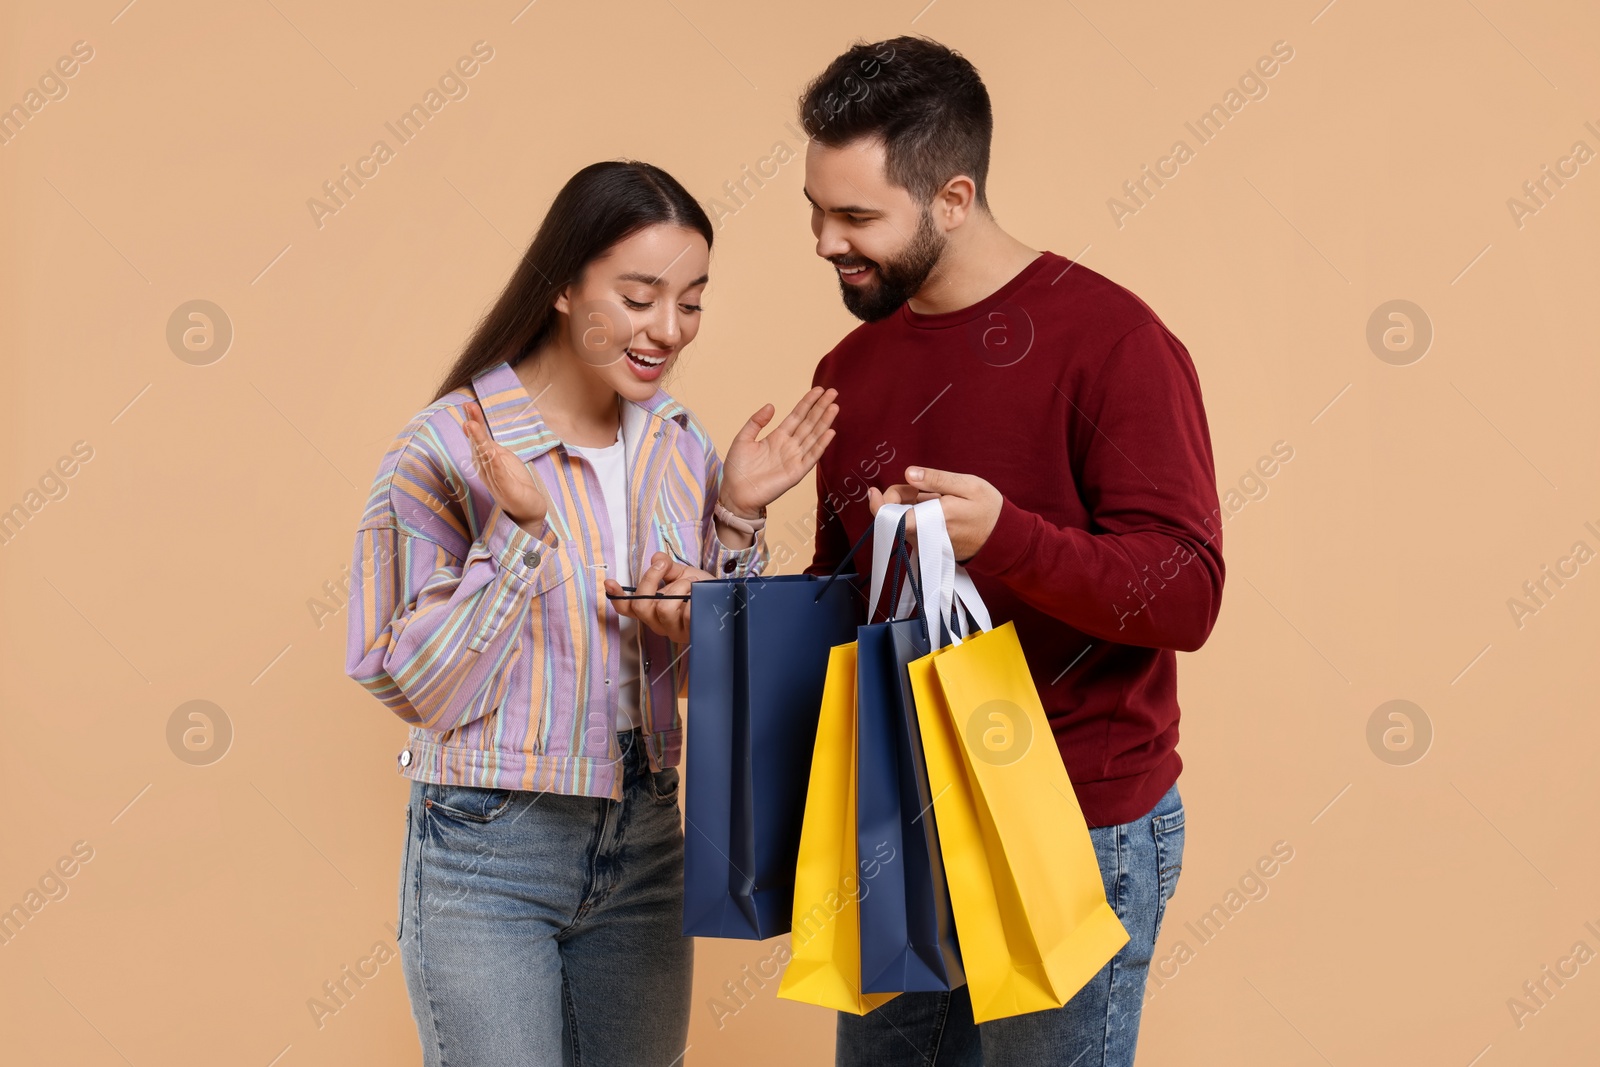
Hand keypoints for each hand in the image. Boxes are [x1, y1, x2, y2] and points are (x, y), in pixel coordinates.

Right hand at [463, 401, 547, 531]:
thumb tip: (475, 427)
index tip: (469, 405)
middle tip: (468, 408)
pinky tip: (490, 451)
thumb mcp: (504, 458)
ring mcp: (494, 480)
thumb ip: (490, 445)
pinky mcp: (506, 489)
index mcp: (485, 462)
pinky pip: (498, 473)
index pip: (478, 439)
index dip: (474, 422)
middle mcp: (485, 470)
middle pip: (478, 444)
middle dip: (474, 426)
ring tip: (472, 424)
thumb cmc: (515, 483)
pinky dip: (493, 462)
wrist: (528, 510)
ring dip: (479, 440)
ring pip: (485, 457)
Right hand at [605, 551, 713, 643]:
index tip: (609, 582)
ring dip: (678, 587)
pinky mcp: (692, 633)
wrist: (728, 601)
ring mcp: (675, 630)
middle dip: (650, 580)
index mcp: (653, 610)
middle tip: (666, 568)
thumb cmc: (703, 590)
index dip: (617, 596)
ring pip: (663, 608)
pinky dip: (692, 597)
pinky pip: (685, 613)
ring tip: (693, 583)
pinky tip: (701, 595)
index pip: (628, 608)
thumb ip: (667, 567)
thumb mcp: (683, 574)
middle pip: (641, 606)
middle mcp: (660, 623)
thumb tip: (656, 559)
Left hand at [720, 387, 838, 516]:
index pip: (797, 416)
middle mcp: (789, 446)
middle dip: (821, 408)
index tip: (819, 390)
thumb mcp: (743, 439)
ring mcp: (794, 458)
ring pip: (813, 436)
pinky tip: (830, 432)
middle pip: (809, 423)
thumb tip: (771, 405)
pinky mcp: (796, 472)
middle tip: (833, 392)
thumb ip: (756, 422)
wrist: (736, 493)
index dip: (808, 403)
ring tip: (834, 407)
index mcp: (777, 437)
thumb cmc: (737, 469)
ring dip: (824, 422)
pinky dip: (821, 445)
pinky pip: (812, 456)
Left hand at [867, 466, 1003, 561]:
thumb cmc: (989, 510)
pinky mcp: (930, 548)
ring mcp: (927, 545)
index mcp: (931, 521)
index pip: (891, 518)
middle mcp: (925, 538)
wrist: (1005, 540)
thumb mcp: (967, 486)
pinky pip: (915, 529)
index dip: (878, 504)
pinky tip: (938, 509)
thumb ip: (936, 479)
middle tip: (921, 486)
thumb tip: (909, 473)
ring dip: (911, 506)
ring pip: (904, 522)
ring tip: (936, 497)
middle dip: (901, 497)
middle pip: (895, 516)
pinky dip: (919, 516)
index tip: (874, 490)